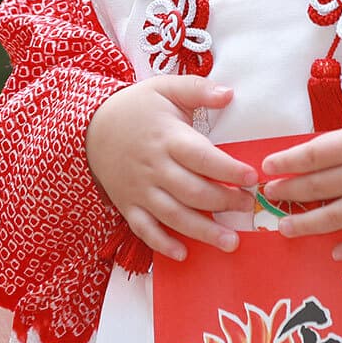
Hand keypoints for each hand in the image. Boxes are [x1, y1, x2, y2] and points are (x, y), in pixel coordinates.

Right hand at [86, 76, 256, 260]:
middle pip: (192, 191)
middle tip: (247, 207)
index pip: (201, 157)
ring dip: (203, 232)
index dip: (228, 169)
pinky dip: (162, 244)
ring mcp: (140, 190)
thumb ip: (198, 89)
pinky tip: (183, 254)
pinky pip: (144, 229)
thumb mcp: (165, 88)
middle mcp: (155, 167)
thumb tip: (230, 94)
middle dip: (224, 202)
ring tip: (231, 242)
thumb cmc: (136, 108)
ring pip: (173, 216)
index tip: (251, 178)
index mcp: (167, 138)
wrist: (90, 127)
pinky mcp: (129, 205)